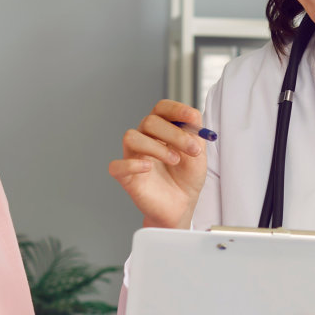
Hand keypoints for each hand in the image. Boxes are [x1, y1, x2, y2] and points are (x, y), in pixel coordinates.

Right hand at [106, 99, 208, 228]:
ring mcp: (133, 157)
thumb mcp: (198, 154)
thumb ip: (195, 135)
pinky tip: (148, 168)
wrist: (182, 205)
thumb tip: (193, 115)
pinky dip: (131, 164)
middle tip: (192, 149)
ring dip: (155, 147)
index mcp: (161, 129)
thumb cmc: (186, 178)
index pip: (162, 108)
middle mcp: (145, 138)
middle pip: (149, 121)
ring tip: (174, 160)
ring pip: (131, 137)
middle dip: (174, 134)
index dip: (176, 109)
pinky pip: (116, 166)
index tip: (192, 117)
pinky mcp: (126, 177)